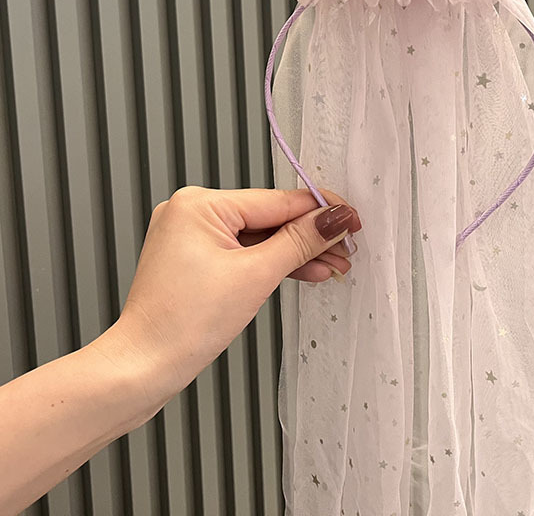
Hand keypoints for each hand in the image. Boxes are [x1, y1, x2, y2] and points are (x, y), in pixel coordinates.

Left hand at [105, 185, 360, 404]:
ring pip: (260, 237)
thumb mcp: (255, 276)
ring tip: (333, 265)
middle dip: (311, 237)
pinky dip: (272, 263)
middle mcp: (193, 211)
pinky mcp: (196, 259)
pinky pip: (245, 252)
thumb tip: (335, 217)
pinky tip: (305, 270)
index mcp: (200, 204)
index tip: (352, 218)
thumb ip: (300, 241)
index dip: (320, 210)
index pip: (277, 200)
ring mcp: (192, 236)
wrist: (142, 369)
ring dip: (296, 253)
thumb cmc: (183, 324)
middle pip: (270, 218)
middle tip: (346, 250)